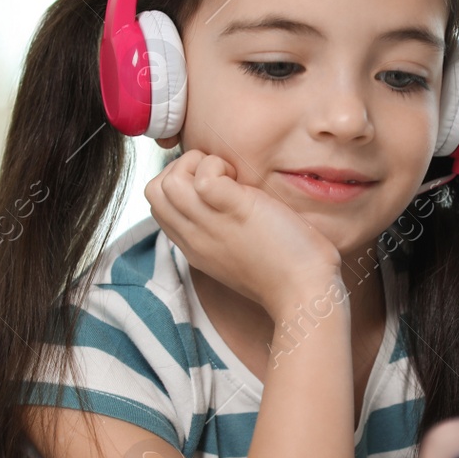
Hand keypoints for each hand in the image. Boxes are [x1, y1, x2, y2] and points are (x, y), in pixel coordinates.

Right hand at [144, 149, 343, 316]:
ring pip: (167, 181)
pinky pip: (205, 176)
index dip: (179, 183)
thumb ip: (221, 230)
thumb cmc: (285, 271)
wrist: (305, 293)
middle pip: (153, 191)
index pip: (159, 206)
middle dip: (180, 168)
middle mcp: (195, 237)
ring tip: (230, 176)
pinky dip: (219, 166)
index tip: (212, 186)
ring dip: (198, 164)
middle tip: (219, 176)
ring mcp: (211, 225)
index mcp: (195, 247)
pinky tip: (242, 180)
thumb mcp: (238, 252)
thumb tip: (225, 195)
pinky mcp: (235, 210)